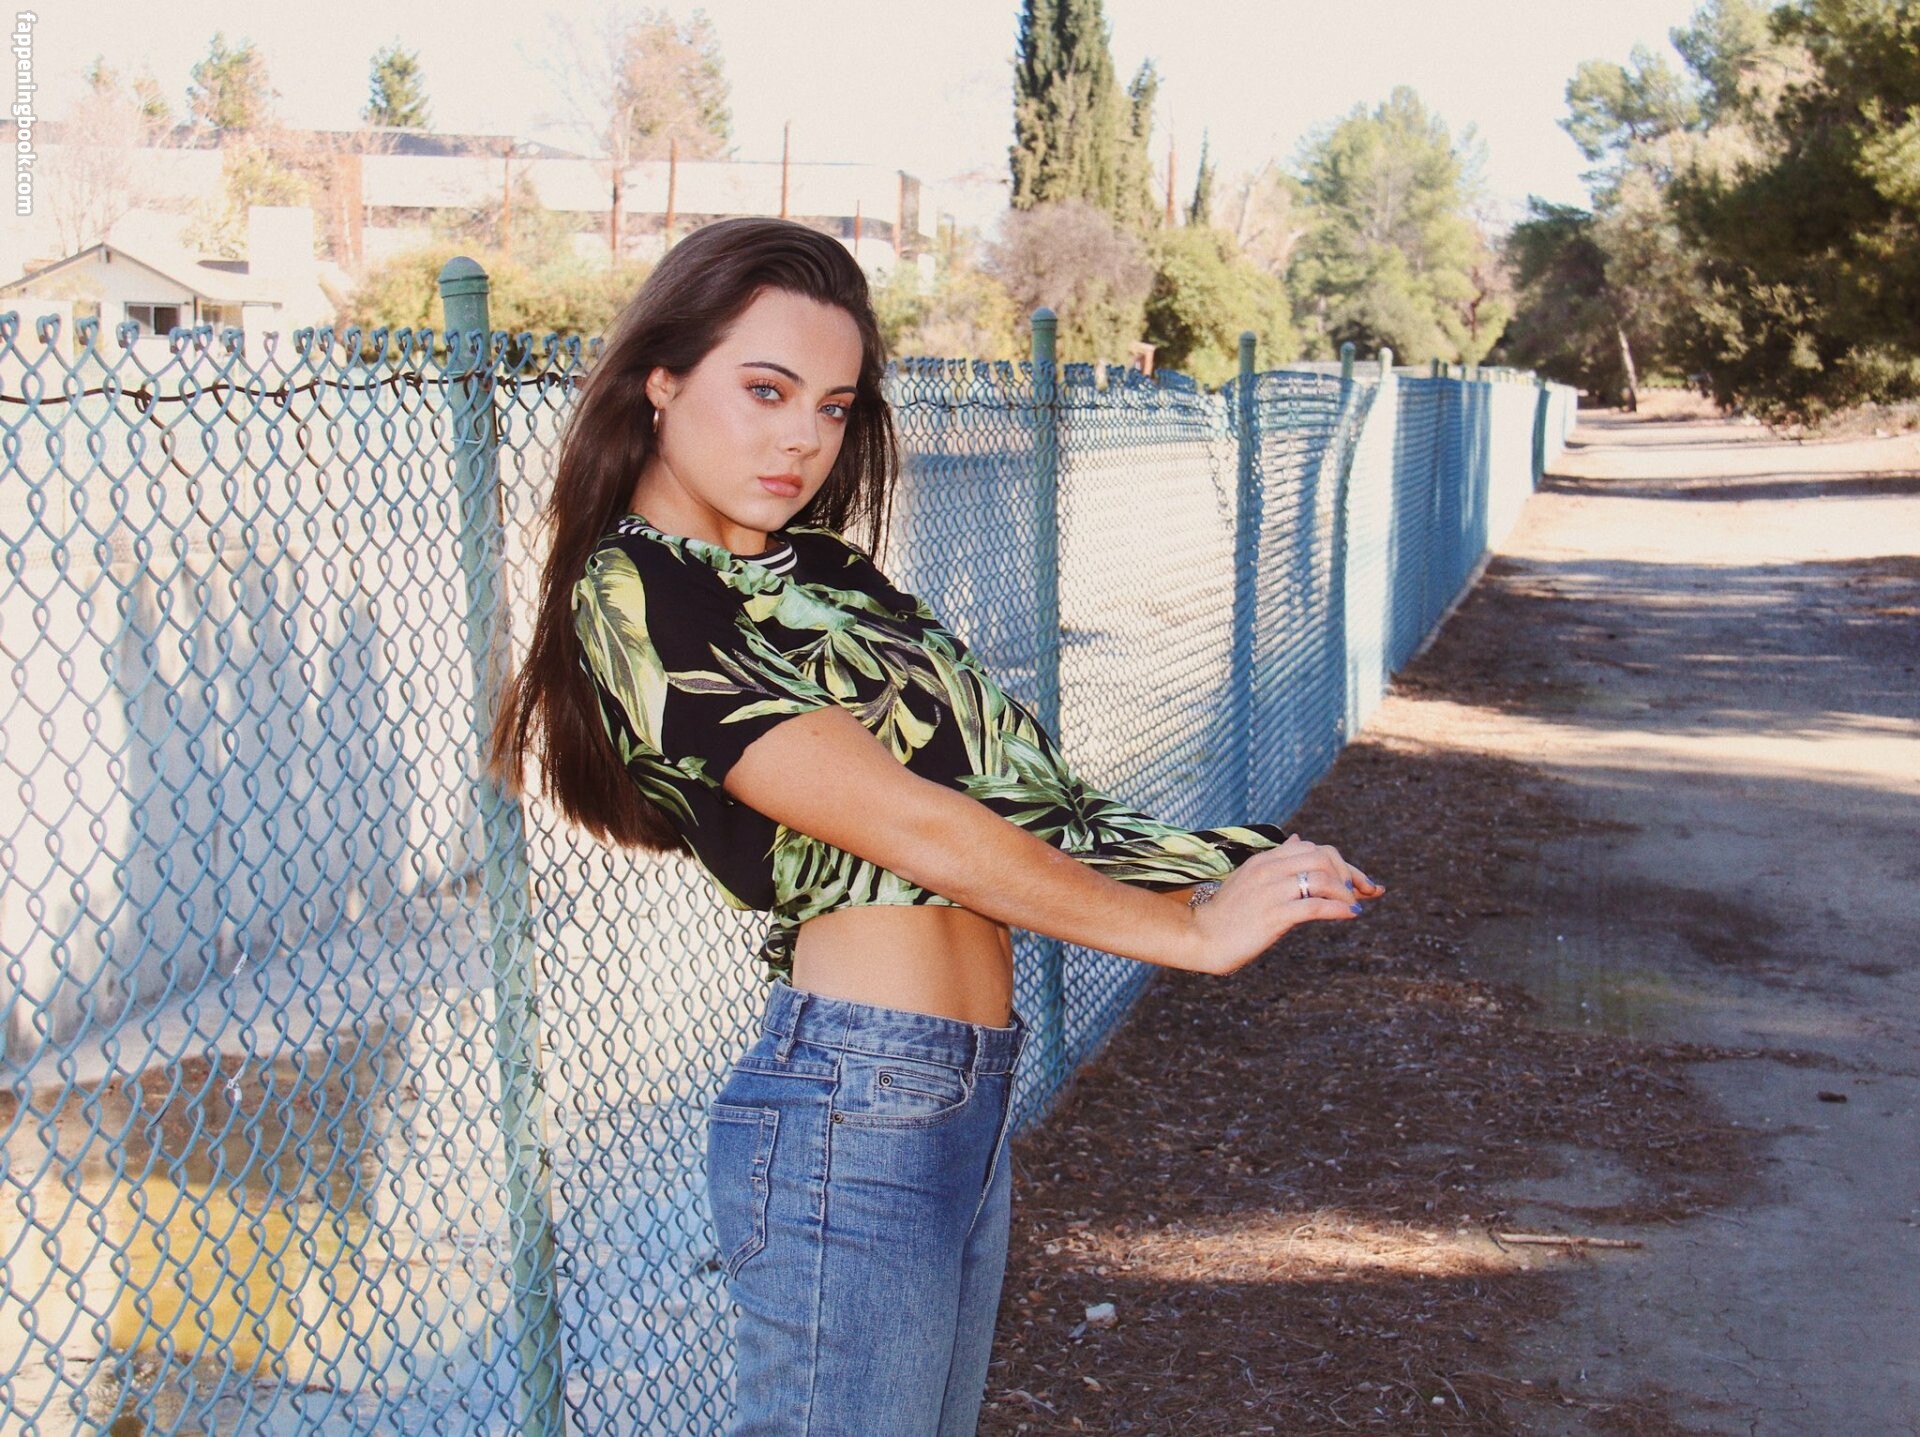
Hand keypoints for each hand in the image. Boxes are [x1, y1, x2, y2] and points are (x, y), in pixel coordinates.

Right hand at [1180, 834, 1384, 975]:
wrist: (1200, 936)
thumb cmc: (1228, 912)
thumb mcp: (1251, 877)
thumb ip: (1278, 860)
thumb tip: (1299, 839)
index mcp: (1266, 859)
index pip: (1314, 849)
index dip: (1343, 864)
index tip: (1360, 883)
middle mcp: (1269, 870)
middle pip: (1324, 858)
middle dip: (1349, 875)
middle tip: (1362, 894)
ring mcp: (1270, 892)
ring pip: (1322, 880)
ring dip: (1346, 893)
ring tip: (1353, 906)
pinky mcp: (1273, 916)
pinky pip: (1315, 907)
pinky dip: (1338, 909)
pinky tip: (1350, 915)